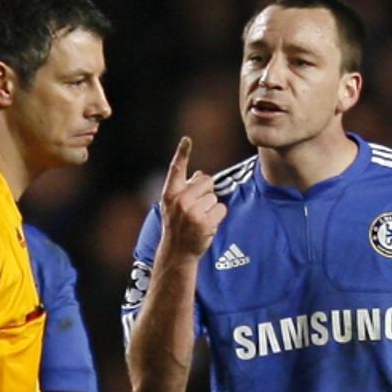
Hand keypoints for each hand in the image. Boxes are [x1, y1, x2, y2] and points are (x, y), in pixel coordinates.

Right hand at [159, 136, 227, 257]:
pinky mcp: (204, 221)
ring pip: (215, 197)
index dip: (182, 153)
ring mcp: (192, 211)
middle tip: (197, 208)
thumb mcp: (173, 205)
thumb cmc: (177, 225)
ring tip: (199, 219)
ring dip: (211, 207)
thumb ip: (185, 189)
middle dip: (207, 192)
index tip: (187, 140)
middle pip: (207, 181)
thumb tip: (202, 174)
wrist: (177, 252)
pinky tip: (207, 225)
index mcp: (170, 193)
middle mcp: (180, 200)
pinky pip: (221, 209)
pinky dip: (218, 217)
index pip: (176, 169)